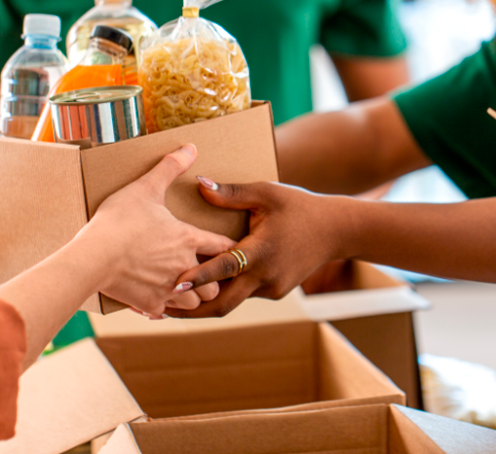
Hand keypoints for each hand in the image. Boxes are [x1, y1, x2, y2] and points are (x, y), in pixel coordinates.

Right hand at [70, 145, 233, 316]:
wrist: (93, 257)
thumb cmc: (119, 221)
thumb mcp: (145, 188)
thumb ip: (170, 167)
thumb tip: (191, 147)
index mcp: (188, 238)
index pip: (224, 247)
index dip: (229, 248)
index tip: (232, 249)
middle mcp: (185, 266)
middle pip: (215, 282)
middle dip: (213, 278)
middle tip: (204, 271)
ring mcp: (168, 288)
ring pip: (195, 302)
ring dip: (192, 296)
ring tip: (183, 286)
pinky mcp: (150, 304)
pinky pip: (166, 312)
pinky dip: (164, 307)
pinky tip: (156, 298)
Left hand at [165, 179, 349, 317]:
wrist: (336, 230)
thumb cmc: (300, 207)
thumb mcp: (266, 193)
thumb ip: (231, 194)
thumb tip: (199, 184)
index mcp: (261, 251)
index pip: (223, 269)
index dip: (197, 279)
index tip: (172, 288)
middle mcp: (265, 276)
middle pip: (223, 304)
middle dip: (191, 311)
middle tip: (159, 310)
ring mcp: (271, 288)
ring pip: (232, 301)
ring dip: (205, 303)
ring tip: (172, 305)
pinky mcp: (275, 292)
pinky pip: (244, 294)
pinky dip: (225, 293)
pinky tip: (204, 290)